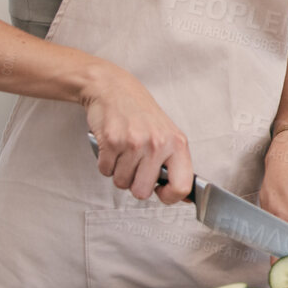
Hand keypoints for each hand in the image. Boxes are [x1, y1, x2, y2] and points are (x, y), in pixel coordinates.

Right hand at [84, 63, 193, 202]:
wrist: (115, 90)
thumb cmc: (143, 116)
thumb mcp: (169, 136)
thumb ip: (176, 165)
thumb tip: (183, 197)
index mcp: (178, 144)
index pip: (182, 186)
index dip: (170, 197)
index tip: (161, 192)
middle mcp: (158, 144)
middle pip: (142, 192)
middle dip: (135, 184)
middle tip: (135, 166)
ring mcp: (134, 142)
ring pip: (121, 183)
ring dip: (119, 172)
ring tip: (124, 152)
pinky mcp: (111, 141)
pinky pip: (105, 171)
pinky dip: (106, 164)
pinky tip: (113, 147)